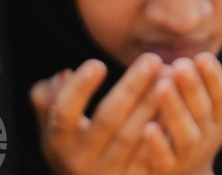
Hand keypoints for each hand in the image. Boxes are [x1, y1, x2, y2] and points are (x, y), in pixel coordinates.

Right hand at [30, 54, 163, 174]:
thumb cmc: (68, 144)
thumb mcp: (48, 124)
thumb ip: (46, 97)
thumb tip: (63, 75)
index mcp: (57, 141)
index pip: (65, 112)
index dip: (80, 89)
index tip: (98, 64)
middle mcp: (79, 161)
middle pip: (108, 120)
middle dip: (131, 87)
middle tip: (152, 59)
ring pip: (133, 136)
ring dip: (153, 104)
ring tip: (169, 77)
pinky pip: (150, 156)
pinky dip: (163, 130)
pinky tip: (175, 106)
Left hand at [142, 50, 221, 174]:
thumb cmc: (203, 132)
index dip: (214, 77)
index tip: (202, 56)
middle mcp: (209, 136)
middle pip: (203, 110)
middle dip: (193, 87)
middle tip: (180, 64)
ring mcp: (189, 154)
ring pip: (185, 134)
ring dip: (175, 109)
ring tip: (163, 85)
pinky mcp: (168, 170)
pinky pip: (164, 158)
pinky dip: (158, 144)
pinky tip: (148, 127)